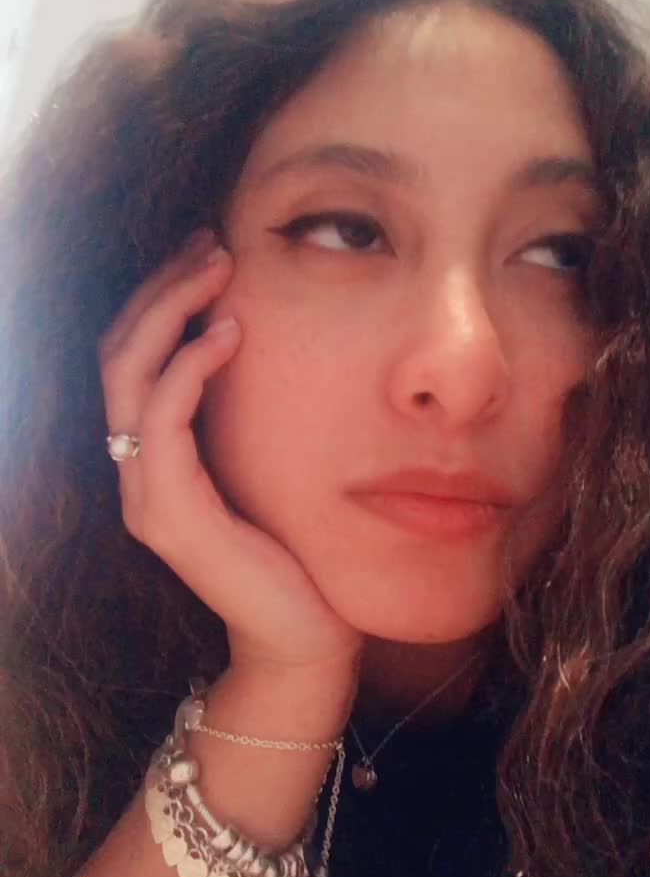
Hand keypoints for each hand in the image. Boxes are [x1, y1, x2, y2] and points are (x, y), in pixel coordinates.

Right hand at [98, 230, 364, 680]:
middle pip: (118, 352)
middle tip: (209, 240)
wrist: (303, 636)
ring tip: (218, 265)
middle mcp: (134, 471)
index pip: (133, 356)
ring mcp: (143, 495)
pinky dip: (188, 368)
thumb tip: (257, 336)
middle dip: (161, 287)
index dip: (161, 296)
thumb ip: (242, 415)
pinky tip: (228, 333)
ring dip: (170, 309)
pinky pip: (161, 422)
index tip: (207, 248)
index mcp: (153, 456)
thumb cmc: (295, 550)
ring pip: (128, 375)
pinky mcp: (167, 516)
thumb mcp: (265, 464)